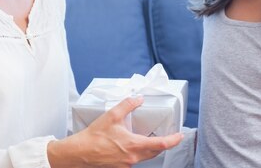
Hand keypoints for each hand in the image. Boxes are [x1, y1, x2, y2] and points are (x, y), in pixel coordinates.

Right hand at [48, 96, 183, 167]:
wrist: (79, 153)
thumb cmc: (93, 137)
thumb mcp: (112, 115)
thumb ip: (127, 105)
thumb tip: (138, 99)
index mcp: (134, 145)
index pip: (161, 144)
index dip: (173, 140)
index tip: (180, 136)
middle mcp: (133, 158)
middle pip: (155, 152)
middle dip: (163, 145)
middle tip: (167, 136)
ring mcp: (127, 165)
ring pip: (144, 157)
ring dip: (149, 148)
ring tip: (147, 139)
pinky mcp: (120, 167)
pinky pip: (134, 160)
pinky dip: (136, 152)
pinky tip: (128, 145)